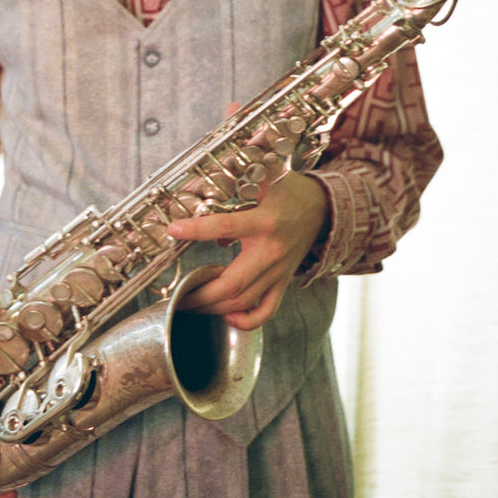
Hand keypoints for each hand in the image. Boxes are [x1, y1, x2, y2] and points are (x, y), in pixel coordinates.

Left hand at [166, 168, 329, 330]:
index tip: (174, 230)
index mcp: (264, 222)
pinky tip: (227, 316)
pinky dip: (246, 320)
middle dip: (199, 293)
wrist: (323, 209)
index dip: (197, 230)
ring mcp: (278, 272)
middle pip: (232, 283)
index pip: (225, 227)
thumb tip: (207, 194)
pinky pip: (266, 310)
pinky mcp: (282, 282)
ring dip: (213, 308)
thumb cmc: (290, 192)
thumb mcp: (265, 177)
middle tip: (176, 294)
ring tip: (189, 304)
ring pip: (243, 300)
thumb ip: (237, 182)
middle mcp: (271, 252)